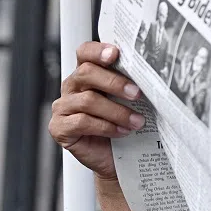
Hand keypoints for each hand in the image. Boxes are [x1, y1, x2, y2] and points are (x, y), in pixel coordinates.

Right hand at [48, 42, 145, 181]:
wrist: (120, 159)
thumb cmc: (125, 124)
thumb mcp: (130, 101)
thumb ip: (131, 84)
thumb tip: (151, 72)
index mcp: (88, 74)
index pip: (85, 53)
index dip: (97, 51)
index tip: (115, 54)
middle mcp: (72, 87)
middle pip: (86, 73)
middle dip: (115, 82)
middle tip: (137, 93)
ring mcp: (63, 107)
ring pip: (88, 100)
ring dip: (117, 111)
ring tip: (137, 121)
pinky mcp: (60, 128)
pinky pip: (81, 122)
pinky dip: (105, 127)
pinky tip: (121, 131)